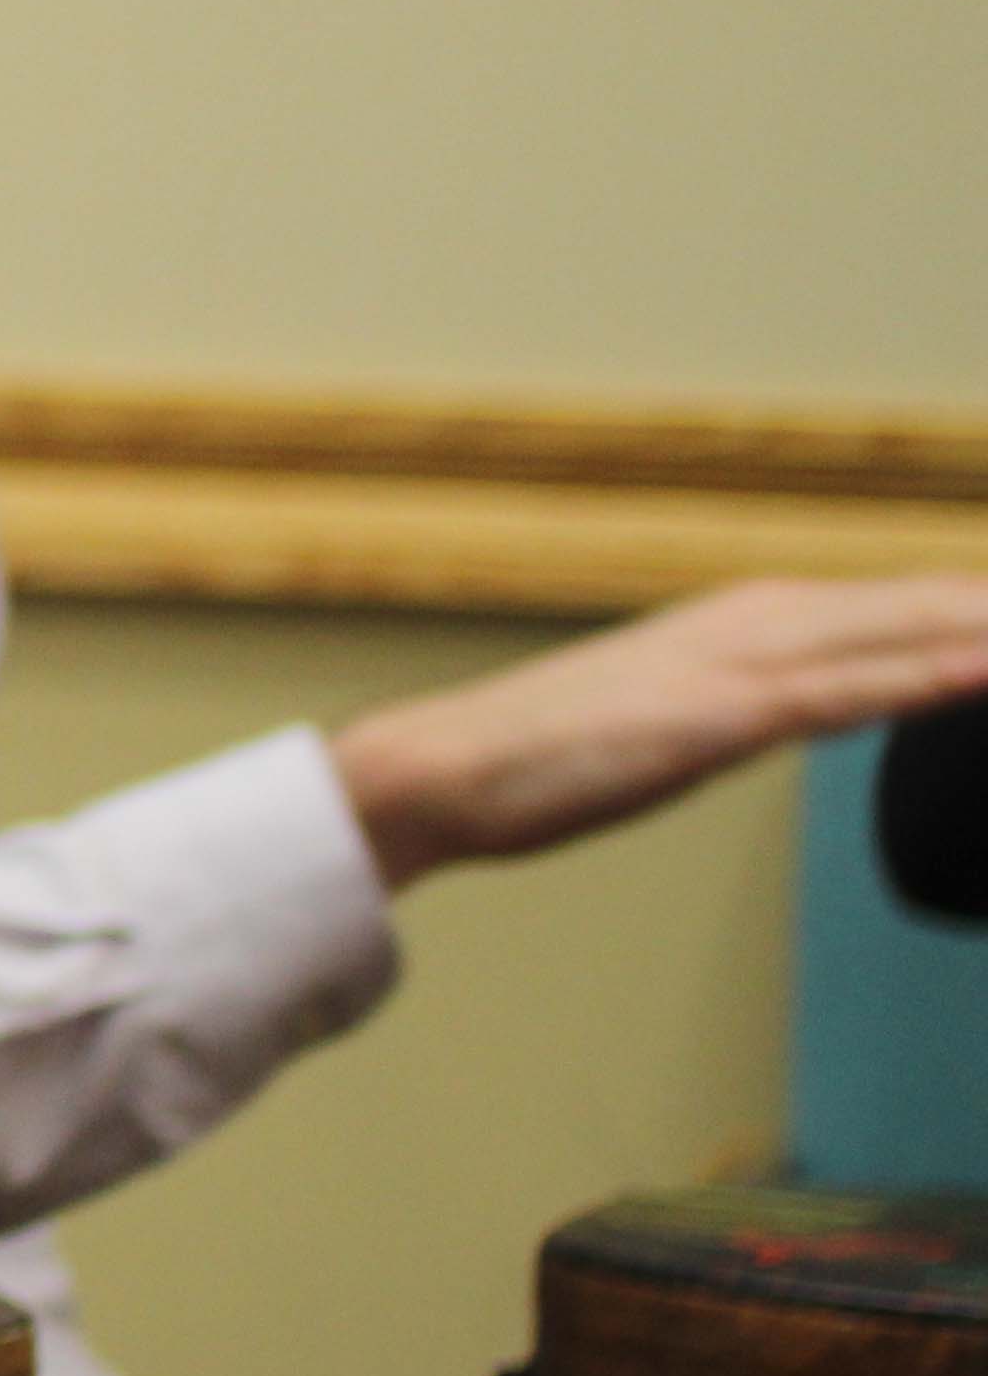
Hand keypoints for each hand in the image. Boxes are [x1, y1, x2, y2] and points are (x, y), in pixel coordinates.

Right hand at [329, 576, 987, 889]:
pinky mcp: (711, 717)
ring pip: (890, 635)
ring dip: (977, 629)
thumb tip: (831, 706)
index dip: (973, 612)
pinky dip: (917, 677)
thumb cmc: (543, 756)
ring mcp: (730, 668)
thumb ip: (759, 705)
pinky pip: (837, 695)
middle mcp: (747, 625)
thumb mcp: (678, 722)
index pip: (893, 607)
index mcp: (741, 623)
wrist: (442, 768)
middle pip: (912, 607)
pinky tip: (977, 667)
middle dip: (987, 610)